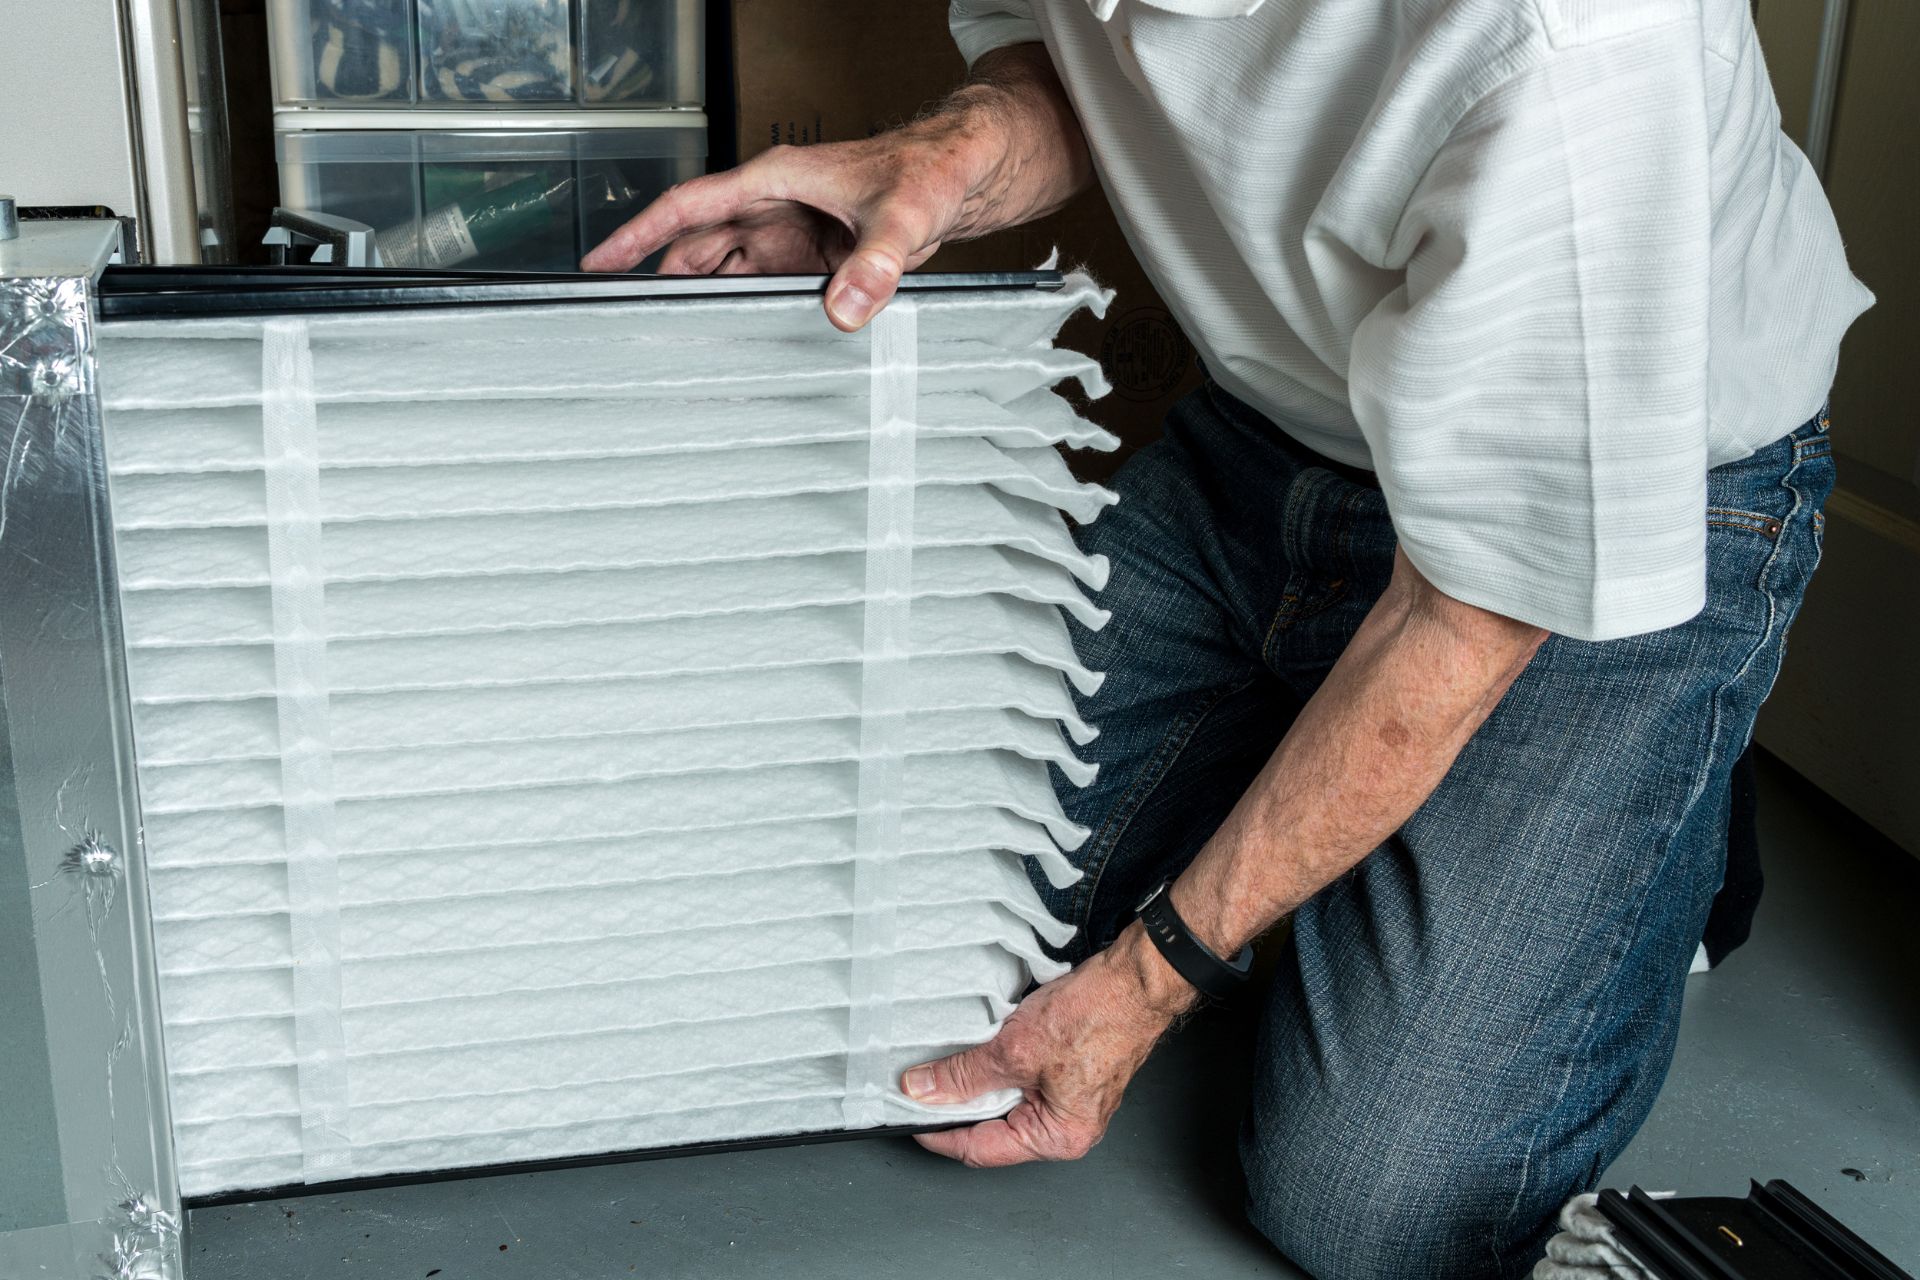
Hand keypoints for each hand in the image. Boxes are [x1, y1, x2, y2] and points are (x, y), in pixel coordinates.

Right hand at [580, 45, 1090, 332]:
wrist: (967, 171)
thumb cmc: (932, 169)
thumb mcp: (904, 215)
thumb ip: (875, 263)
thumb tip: (844, 310)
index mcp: (776, 181)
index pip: (689, 207)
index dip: (640, 234)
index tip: (600, 262)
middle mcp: (776, 206)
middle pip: (699, 245)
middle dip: (662, 280)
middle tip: (628, 327)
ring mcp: (792, 233)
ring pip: (728, 269)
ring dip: (704, 301)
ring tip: (672, 346)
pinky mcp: (814, 258)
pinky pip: (765, 286)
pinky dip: (747, 311)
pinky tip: (738, 343)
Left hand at [903, 923, 1196, 1166]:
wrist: (1134, 980)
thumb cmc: (1096, 1017)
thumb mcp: (1013, 1050)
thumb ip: (963, 1075)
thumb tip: (923, 1090)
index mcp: (1057, 1138)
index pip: (980, 1149)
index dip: (938, 1132)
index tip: (908, 1114)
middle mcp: (1065, 1127)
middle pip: (992, 1127)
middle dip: (956, 1105)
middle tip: (920, 1084)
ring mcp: (1068, 1100)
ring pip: (1004, 1099)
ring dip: (976, 1081)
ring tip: (947, 1061)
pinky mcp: (1068, 1073)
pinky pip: (1020, 1079)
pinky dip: (996, 1065)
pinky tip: (978, 1046)